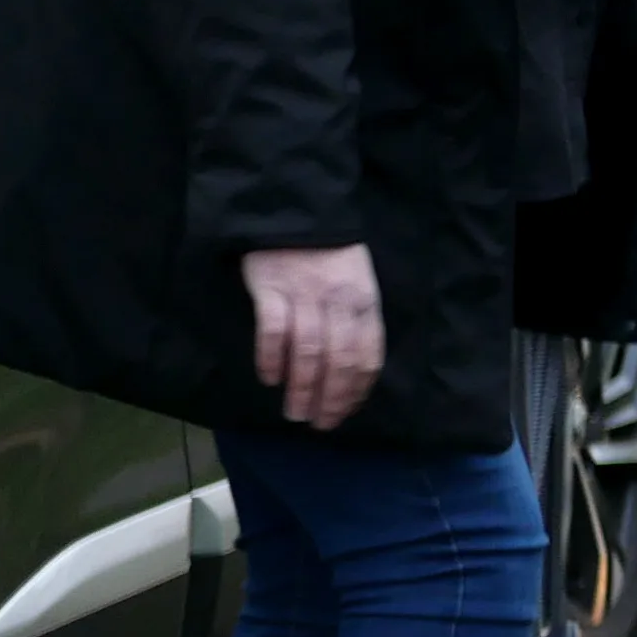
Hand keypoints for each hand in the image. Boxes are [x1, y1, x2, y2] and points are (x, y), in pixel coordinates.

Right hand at [242, 244, 385, 430]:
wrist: (297, 212)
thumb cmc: (330, 256)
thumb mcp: (358, 284)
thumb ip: (357, 321)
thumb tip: (350, 371)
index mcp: (366, 302)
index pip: (367, 354)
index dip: (356, 389)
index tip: (344, 412)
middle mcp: (339, 301)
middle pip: (339, 359)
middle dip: (331, 398)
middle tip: (319, 424)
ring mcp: (305, 294)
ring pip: (308, 351)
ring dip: (302, 387)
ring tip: (295, 413)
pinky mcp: (272, 288)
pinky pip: (273, 330)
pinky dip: (271, 358)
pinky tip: (269, 378)